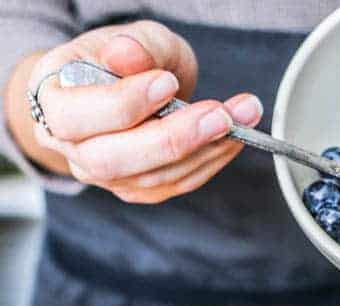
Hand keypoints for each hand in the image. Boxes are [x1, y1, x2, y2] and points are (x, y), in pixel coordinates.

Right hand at [9, 21, 262, 202]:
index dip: (124, 104)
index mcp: (53, 103)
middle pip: (113, 160)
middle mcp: (72, 148)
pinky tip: (234, 137)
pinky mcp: (137, 189)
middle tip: (220, 115)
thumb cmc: (120, 61)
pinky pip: (174, 184)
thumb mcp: (131, 38)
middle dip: (172, 139)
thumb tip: (128, 55)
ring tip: (242, 117)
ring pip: (151, 178)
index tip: (167, 83)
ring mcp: (104, 177)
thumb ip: (133, 46)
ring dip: (204, 151)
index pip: (77, 118)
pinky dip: (209, 161)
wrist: (120, 88)